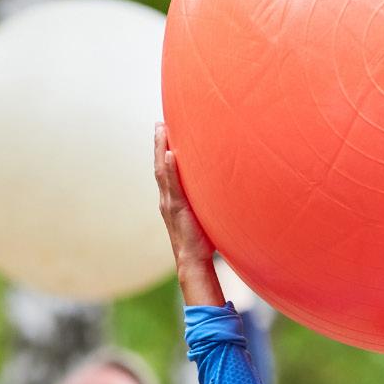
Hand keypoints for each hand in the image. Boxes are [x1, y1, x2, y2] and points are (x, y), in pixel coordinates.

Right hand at [154, 123, 225, 306]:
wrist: (193, 260)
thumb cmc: (201, 241)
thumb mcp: (204, 215)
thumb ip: (207, 201)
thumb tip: (224, 189)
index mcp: (172, 199)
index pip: (166, 170)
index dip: (163, 151)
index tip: (164, 131)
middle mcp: (167, 198)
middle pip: (160, 165)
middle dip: (159, 144)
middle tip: (159, 124)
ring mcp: (170, 203)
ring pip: (162, 171)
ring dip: (161, 149)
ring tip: (161, 131)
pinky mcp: (177, 209)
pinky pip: (172, 185)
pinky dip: (170, 170)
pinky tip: (170, 155)